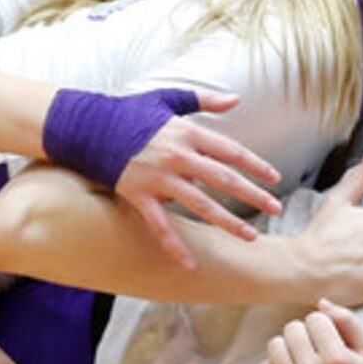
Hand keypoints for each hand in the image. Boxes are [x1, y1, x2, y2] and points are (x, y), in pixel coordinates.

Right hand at [111, 88, 286, 269]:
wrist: (87, 126)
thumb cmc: (129, 112)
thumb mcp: (167, 99)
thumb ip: (203, 100)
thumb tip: (236, 99)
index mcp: (187, 133)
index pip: (231, 151)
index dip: (256, 166)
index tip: (275, 179)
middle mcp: (177, 156)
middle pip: (223, 179)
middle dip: (252, 195)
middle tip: (276, 208)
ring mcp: (158, 178)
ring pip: (200, 204)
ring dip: (228, 221)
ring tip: (250, 236)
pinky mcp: (139, 195)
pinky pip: (161, 225)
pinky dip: (175, 246)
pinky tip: (190, 264)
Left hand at [261, 300, 362, 363]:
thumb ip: (348, 320)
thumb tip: (320, 303)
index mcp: (337, 360)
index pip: (315, 318)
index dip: (323, 325)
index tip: (329, 340)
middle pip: (292, 328)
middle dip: (304, 334)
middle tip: (315, 349)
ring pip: (275, 344)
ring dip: (287, 347)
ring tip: (301, 359)